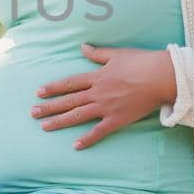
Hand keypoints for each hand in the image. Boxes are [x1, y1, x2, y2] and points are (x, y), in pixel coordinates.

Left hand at [30, 43, 175, 149]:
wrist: (161, 77)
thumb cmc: (141, 63)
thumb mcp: (117, 54)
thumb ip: (97, 53)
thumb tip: (82, 47)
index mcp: (97, 77)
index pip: (69, 83)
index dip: (53, 88)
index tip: (38, 93)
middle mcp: (98, 93)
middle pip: (69, 101)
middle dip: (49, 107)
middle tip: (32, 113)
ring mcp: (106, 107)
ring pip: (78, 115)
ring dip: (60, 121)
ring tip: (44, 126)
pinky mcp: (117, 119)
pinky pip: (99, 131)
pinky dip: (87, 139)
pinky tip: (75, 145)